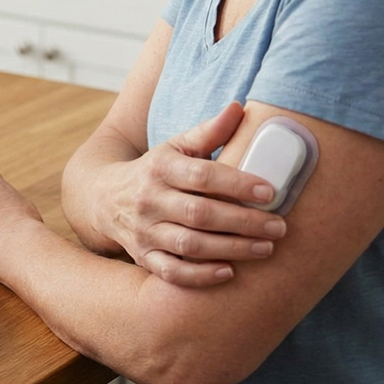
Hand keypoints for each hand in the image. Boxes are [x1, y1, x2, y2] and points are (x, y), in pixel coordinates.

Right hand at [91, 101, 286, 286]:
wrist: (104, 198)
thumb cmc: (154, 170)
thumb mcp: (176, 147)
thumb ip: (209, 132)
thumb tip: (239, 107)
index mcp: (160, 168)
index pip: (201, 176)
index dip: (236, 184)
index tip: (270, 191)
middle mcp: (149, 200)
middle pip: (199, 214)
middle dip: (243, 221)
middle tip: (279, 227)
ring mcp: (144, 231)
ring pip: (188, 245)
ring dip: (230, 248)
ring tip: (265, 248)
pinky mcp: (142, 256)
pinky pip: (171, 272)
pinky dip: (199, 276)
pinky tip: (228, 273)